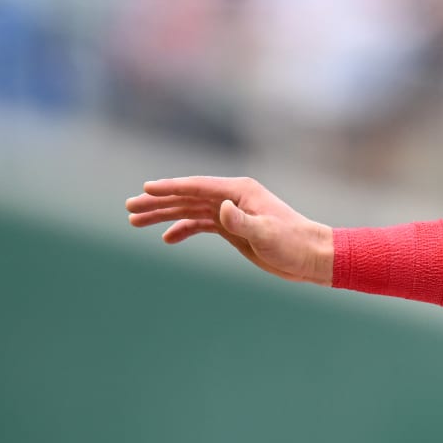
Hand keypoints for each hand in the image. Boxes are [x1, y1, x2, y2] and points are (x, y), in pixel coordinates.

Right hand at [125, 176, 333, 285]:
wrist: (312, 256)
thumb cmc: (294, 243)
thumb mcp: (267, 233)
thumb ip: (242, 221)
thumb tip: (221, 209)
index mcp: (239, 191)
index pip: (197, 186)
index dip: (170, 187)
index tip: (145, 188)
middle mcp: (232, 198)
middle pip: (187, 197)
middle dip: (157, 202)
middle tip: (129, 208)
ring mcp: (231, 212)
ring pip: (189, 211)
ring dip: (164, 215)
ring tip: (135, 221)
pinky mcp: (233, 228)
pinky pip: (200, 225)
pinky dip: (183, 230)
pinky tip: (167, 239)